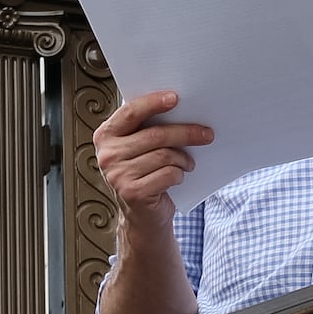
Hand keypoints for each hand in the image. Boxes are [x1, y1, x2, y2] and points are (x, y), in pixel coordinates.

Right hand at [92, 89, 210, 226]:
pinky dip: (179, 175)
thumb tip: (178, 106)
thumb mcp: (137, 148)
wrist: (141, 216)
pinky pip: (167, 175)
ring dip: (183, 159)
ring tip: (188, 162)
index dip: (154, 103)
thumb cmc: (143, 174)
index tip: (175, 98)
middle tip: (206, 134)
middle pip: (155, 135)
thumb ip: (146, 128)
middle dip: (185, 132)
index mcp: (106, 136)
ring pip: (164, 155)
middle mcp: (107, 155)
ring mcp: (117, 175)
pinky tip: (178, 177)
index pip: (131, 112)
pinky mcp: (132, 193)